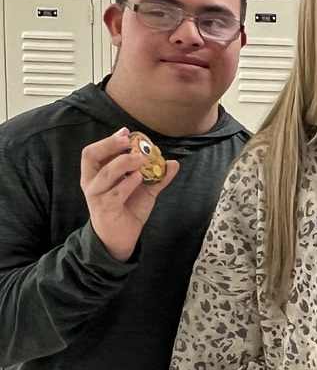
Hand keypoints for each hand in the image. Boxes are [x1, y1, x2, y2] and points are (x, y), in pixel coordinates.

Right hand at [80, 127, 179, 260]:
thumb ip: (158, 176)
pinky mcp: (104, 209)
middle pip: (91, 156)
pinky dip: (127, 183)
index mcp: (97, 173)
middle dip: (109, 145)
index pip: (94, 151)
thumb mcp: (145, 189)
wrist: (120, 238)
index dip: (109, 140)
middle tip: (128, 141)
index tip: (126, 132)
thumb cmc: (127, 208)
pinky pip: (114, 194)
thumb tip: (173, 163)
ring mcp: (97, 196)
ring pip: (104, 174)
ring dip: (123, 162)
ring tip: (140, 159)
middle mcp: (92, 182)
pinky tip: (139, 178)